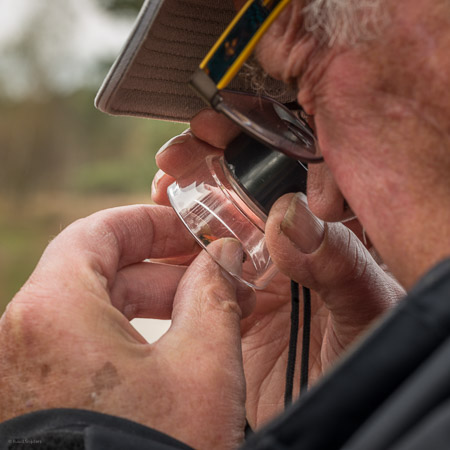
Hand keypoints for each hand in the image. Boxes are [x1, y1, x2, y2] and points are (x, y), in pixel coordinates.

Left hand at [0, 205, 254, 449]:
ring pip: (96, 309)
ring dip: (155, 304)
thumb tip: (225, 253)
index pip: (98, 232)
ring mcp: (23, 372)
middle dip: (165, 269)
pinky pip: (87, 345)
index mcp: (51, 312)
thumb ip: (216, 293)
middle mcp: (21, 337)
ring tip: (209, 312)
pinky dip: (133, 336)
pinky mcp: (37, 399)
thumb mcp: (204, 366)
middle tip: (215, 275)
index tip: (188, 227)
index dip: (149, 223)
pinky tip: (177, 347)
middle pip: (100, 271)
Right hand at [152, 110, 405, 427]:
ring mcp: (260, 268)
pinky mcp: (228, 297)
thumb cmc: (371, 366)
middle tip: (187, 145)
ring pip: (220, 219)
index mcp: (337, 233)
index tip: (230, 124)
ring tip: (166, 176)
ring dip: (190, 194)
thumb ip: (339, 263)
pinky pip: (196, 262)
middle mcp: (297, 243)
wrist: (332, 419)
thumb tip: (287, 215)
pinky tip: (160, 217)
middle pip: (251, 187)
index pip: (302, 170)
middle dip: (216, 160)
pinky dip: (175, 240)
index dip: (265, 141)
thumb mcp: (369, 309)